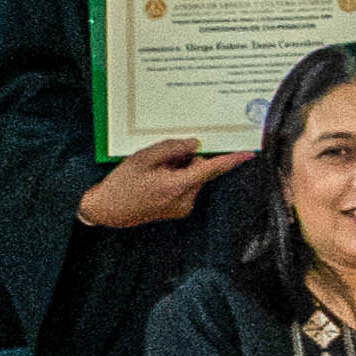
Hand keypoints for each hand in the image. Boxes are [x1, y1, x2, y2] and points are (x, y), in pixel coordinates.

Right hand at [76, 136, 247, 229]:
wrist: (107, 210)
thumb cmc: (122, 183)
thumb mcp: (142, 158)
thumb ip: (171, 148)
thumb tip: (195, 144)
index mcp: (176, 186)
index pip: (210, 169)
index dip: (230, 160)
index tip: (248, 153)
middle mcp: (185, 199)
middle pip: (200, 170)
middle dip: (187, 160)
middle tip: (162, 160)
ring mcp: (183, 207)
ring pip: (194, 178)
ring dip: (181, 169)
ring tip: (155, 172)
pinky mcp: (180, 210)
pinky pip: (187, 186)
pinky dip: (177, 178)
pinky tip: (157, 180)